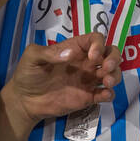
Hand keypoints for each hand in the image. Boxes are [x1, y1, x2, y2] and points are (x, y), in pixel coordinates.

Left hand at [3, 33, 120, 128]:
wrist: (24, 101)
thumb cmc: (27, 74)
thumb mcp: (32, 58)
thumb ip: (49, 53)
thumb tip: (71, 53)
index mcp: (75, 49)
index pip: (95, 39)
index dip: (99, 45)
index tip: (92, 57)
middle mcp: (86, 63)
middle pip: (110, 53)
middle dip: (114, 58)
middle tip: (106, 68)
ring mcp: (88, 80)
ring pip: (112, 73)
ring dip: (115, 75)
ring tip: (107, 83)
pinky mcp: (87, 97)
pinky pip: (105, 94)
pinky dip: (109, 94)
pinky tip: (104, 96)